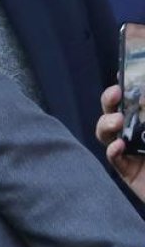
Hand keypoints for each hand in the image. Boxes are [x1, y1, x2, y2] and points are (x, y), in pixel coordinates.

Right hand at [97, 85, 144, 201]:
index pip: (136, 100)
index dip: (127, 86)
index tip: (122, 75)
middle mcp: (140, 133)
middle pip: (116, 112)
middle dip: (110, 101)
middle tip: (115, 94)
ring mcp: (132, 152)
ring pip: (107, 134)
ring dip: (106, 124)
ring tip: (117, 121)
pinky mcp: (128, 172)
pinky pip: (114, 160)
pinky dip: (113, 151)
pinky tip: (118, 147)